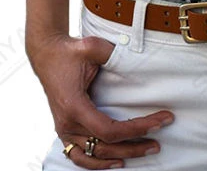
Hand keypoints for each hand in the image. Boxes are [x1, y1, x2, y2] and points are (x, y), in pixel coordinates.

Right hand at [26, 32, 173, 168]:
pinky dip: (97, 163)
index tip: (159, 122)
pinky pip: (80, 156)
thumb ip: (113, 53)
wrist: (47, 54)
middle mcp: (67, 123)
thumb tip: (137, 60)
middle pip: (105, 146)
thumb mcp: (91, 47)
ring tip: (142, 151)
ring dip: (119, 157)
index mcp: (74, 106)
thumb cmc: (68, 51)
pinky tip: (114, 161)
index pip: (110, 130)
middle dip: (135, 146)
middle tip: (157, 143)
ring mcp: (64, 129)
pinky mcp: (64, 129)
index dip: (137, 129)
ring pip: (94, 155)